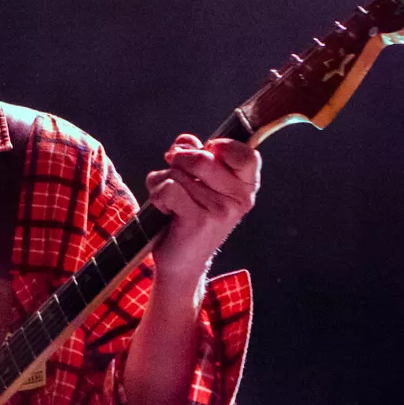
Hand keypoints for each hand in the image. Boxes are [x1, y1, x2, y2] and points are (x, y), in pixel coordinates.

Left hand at [145, 135, 260, 285]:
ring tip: (171, 201)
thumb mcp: (200, 181)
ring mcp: (221, 210)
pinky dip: (157, 195)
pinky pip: (168, 187)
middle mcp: (240, 198)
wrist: (183, 262)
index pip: (246, 153)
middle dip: (179, 162)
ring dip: (163, 181)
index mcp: (246, 186)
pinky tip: (165, 210)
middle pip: (202, 157)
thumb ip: (197, 154)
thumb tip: (185, 142)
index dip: (221, 147)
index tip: (206, 154)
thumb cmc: (190, 215)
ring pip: (179, 172)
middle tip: (177, 178)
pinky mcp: (199, 220)